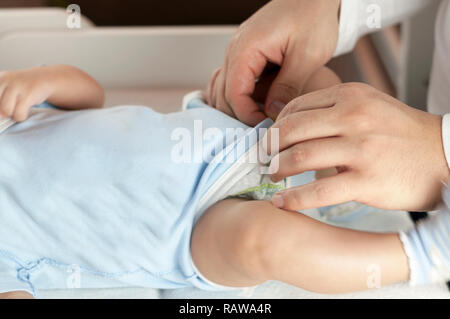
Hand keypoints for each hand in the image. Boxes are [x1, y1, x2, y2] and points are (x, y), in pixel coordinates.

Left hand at [0, 67, 53, 121]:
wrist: (44, 78)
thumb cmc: (23, 86)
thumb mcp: (5, 87)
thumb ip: (0, 99)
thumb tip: (1, 116)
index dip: (0, 107)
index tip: (6, 107)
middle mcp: (3, 80)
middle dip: (4, 112)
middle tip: (13, 107)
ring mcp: (16, 86)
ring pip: (6, 110)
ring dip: (13, 114)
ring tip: (19, 109)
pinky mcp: (28, 94)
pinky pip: (19, 113)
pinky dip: (21, 116)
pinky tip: (25, 111)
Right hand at [206, 0, 340, 125]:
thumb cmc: (313, 16)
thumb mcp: (307, 55)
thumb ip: (288, 86)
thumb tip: (273, 114)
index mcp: (245, 49)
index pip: (233, 94)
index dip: (247, 116)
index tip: (267, 128)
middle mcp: (235, 51)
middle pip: (222, 96)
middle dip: (240, 116)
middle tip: (263, 130)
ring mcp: (238, 53)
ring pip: (224, 90)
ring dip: (238, 108)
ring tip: (260, 121)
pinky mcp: (247, 56)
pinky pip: (233, 82)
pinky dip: (240, 97)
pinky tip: (257, 106)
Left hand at [266, 82, 449, 211]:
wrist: (444, 156)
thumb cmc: (401, 134)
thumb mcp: (369, 107)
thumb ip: (333, 112)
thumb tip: (291, 127)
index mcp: (350, 96)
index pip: (295, 108)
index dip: (274, 127)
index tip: (267, 141)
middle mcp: (353, 118)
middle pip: (291, 130)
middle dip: (268, 148)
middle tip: (260, 159)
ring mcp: (360, 149)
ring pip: (300, 158)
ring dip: (277, 170)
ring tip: (272, 177)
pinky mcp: (366, 180)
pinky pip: (318, 191)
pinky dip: (293, 198)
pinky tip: (281, 203)